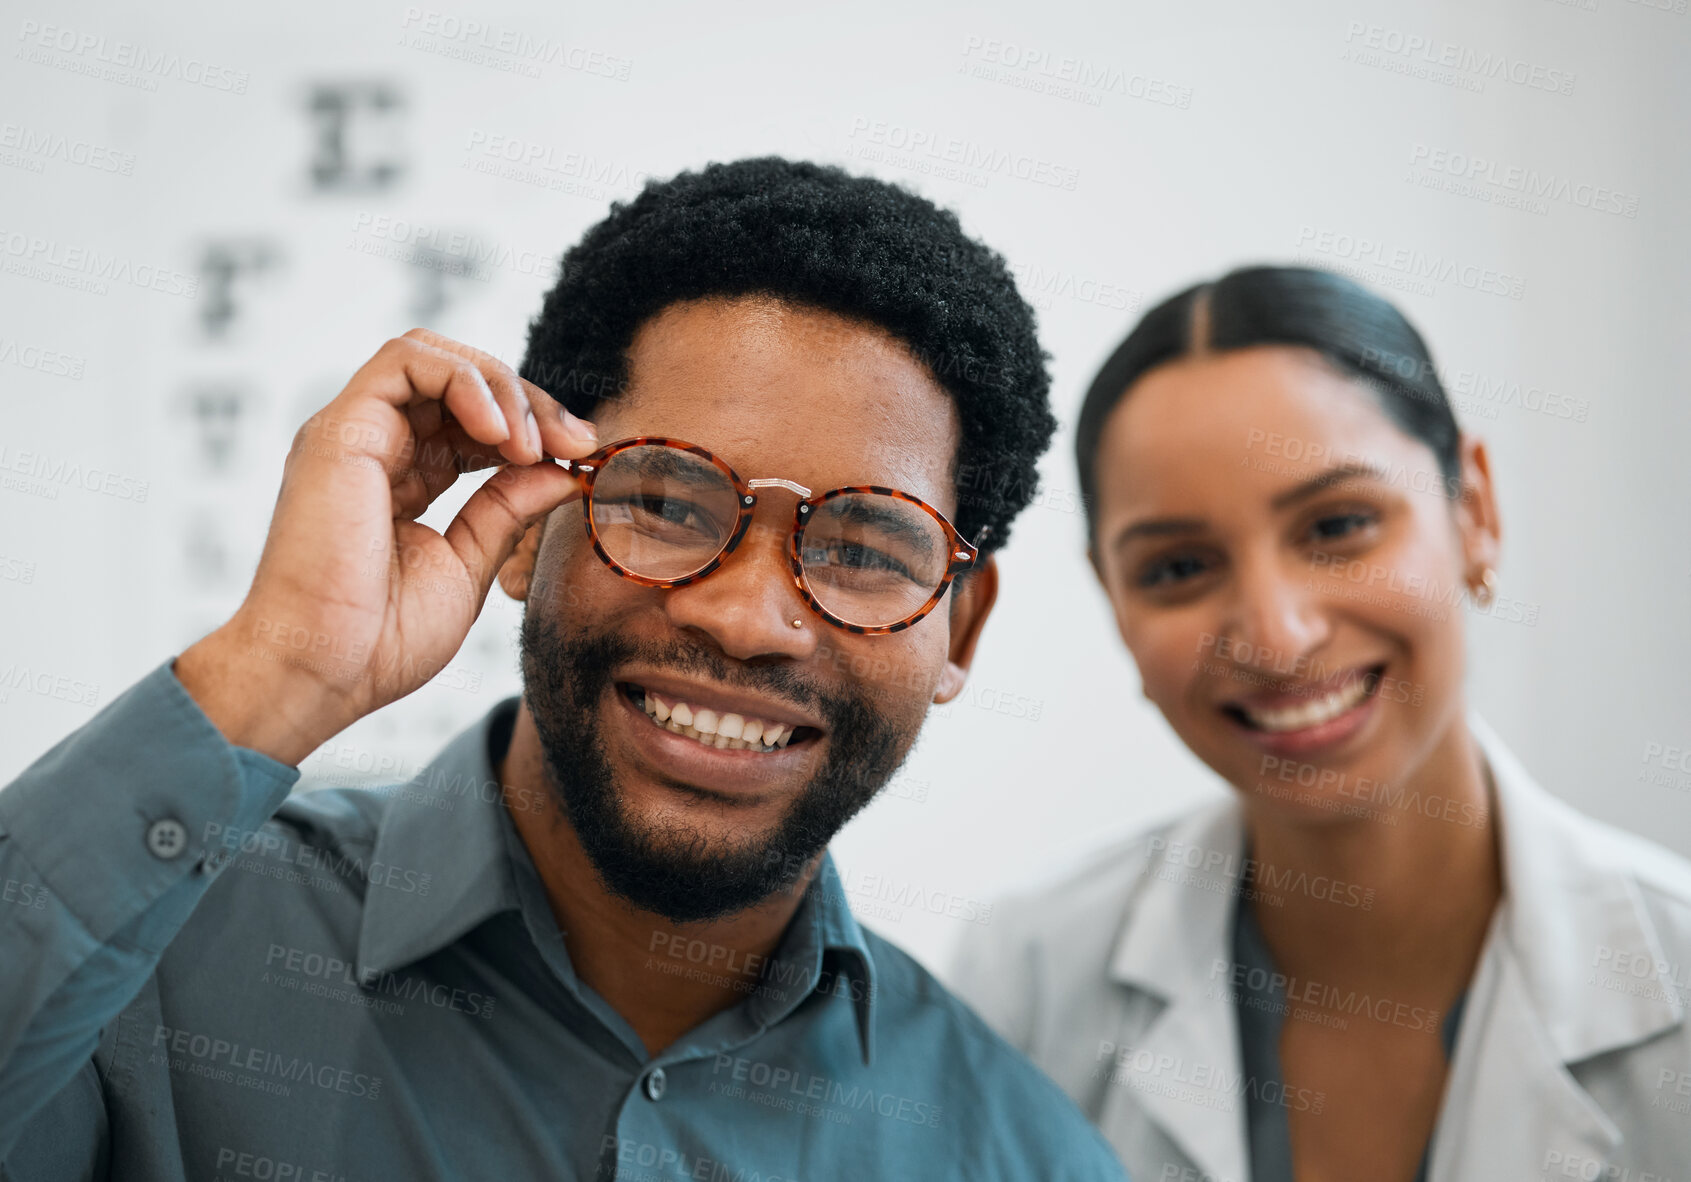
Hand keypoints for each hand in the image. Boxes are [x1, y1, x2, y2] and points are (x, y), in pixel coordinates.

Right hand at [175, 328, 596, 764]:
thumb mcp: (468, 564)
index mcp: (401, 478)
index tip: (583, 459)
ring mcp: (354, 432)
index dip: (533, 429)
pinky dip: (465, 383)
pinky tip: (500, 434)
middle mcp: (374, 446)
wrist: (323, 671)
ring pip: (435, 359)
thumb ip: (510, 510)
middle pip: (461, 382)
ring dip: (502, 389)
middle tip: (577, 444)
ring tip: (535, 445)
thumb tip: (563, 471)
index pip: (474, 423)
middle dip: (531, 403)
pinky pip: (407, 362)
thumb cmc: (381, 639)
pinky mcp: (342, 428)